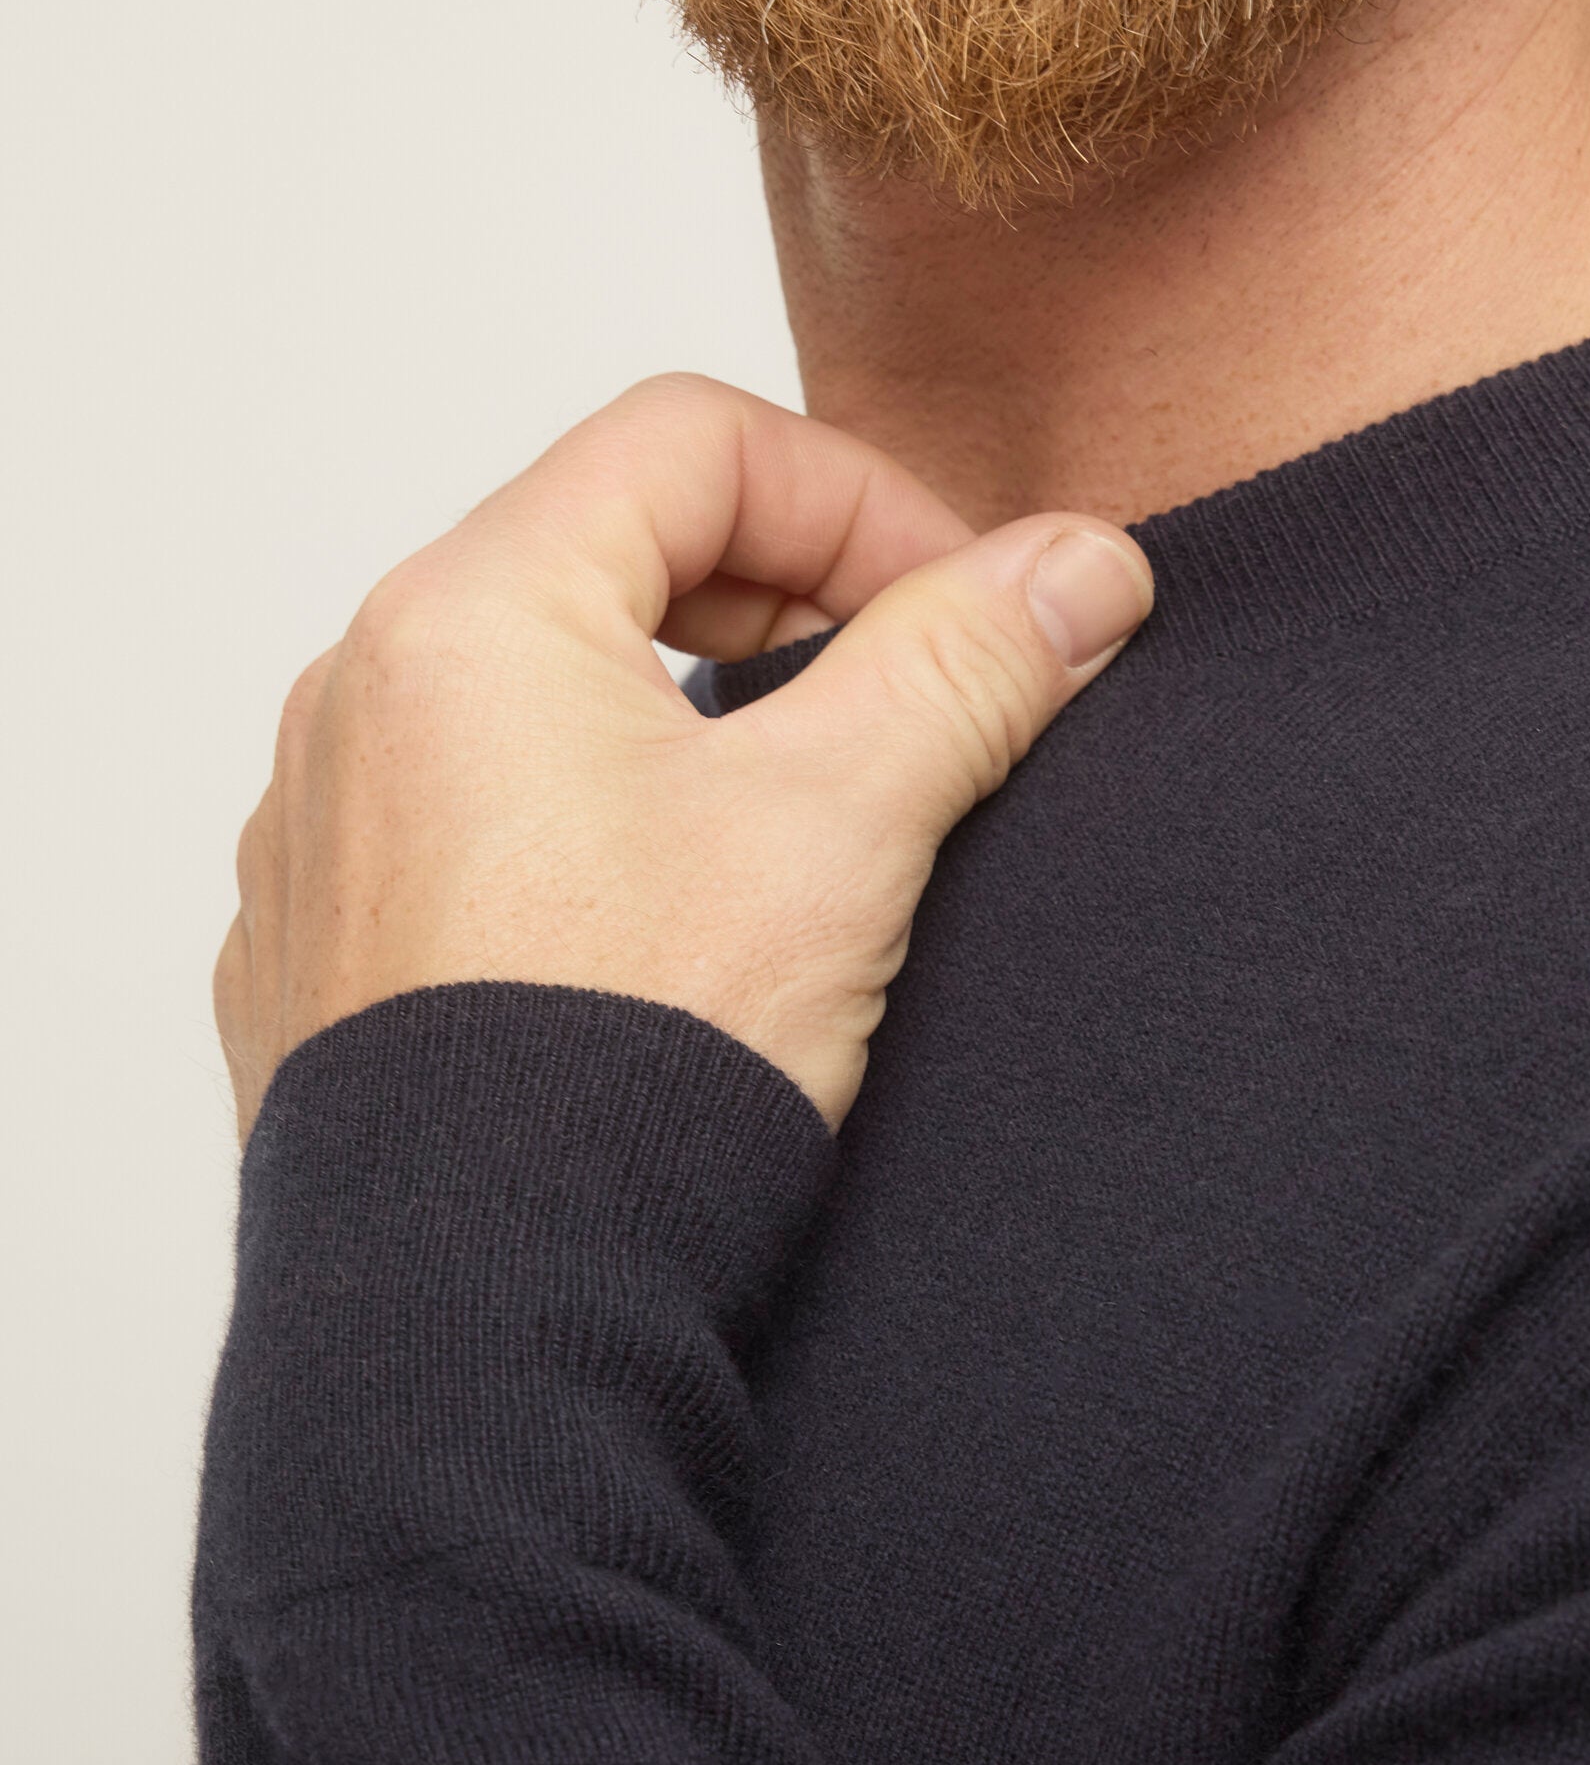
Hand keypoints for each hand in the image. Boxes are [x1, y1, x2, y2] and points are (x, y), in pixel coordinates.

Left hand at [214, 374, 1151, 1141]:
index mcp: (469, 617)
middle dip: (790, 611)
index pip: (695, 445)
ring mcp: (329, 833)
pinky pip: (479, 827)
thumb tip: (1084, 570)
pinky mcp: (333, 954)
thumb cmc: (628, 1068)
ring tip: (803, 834)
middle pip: (615, 557)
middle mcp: (362, 700)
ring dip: (694, 724)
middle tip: (908, 711)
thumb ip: (967, 666)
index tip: (966, 615)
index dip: (864, 502)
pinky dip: (597, 832)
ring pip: (545, 700)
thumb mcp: (842, 829)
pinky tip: (677, 935)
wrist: (485, 1319)